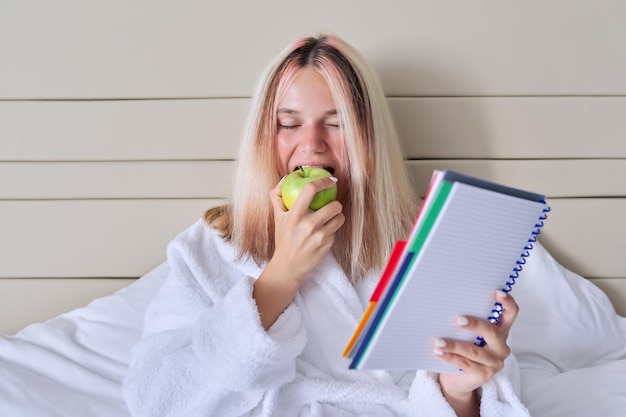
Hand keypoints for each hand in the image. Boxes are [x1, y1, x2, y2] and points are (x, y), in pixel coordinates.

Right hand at [253, 177, 343, 328]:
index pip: (310, 190)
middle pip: (334, 205)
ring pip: (340, 217)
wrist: (288, 267)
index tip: (330, 180)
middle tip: (330, 205)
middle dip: (335, 203)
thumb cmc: (283, 238)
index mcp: (294, 215)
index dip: (323, 181)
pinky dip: (332, 230)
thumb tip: (286, 178)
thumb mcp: (277, 217)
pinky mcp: (327, 245)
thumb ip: (277, 196)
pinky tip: (323, 233)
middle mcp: (308, 225)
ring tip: (329, 218)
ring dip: (337, 216)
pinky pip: (336, 231)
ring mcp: (319, 236)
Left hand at [435, 291, 518, 406]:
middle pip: (492, 332)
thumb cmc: (462, 349)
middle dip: (475, 325)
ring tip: (438, 341)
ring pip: (474, 351)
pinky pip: (465, 364)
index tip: (497, 292)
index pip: (511, 314)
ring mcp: (494, 363)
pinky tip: (439, 352)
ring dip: (454, 345)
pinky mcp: (484, 376)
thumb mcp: (468, 334)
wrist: (458, 379)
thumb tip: (449, 302)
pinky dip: (450, 357)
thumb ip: (466, 321)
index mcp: (500, 331)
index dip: (507, 303)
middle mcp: (501, 347)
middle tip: (458, 320)